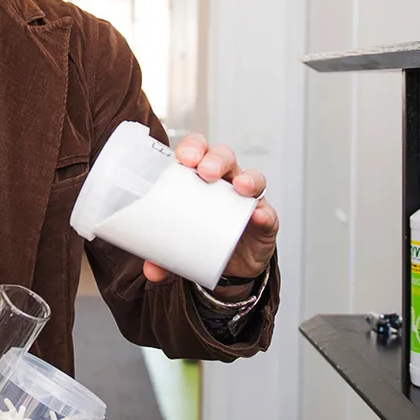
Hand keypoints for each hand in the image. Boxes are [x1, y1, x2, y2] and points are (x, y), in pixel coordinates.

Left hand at [144, 133, 278, 294]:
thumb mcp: (180, 246)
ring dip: (247, 179)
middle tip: (206, 172)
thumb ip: (163, 256)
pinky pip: (268, 212)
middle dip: (215, 159)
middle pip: (224, 157)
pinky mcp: (265, 220)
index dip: (193, 147)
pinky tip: (258, 216)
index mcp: (200, 178)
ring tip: (239, 187)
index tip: (184, 157)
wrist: (231, 267)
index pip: (198, 151)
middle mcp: (226, 182)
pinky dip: (264, 213)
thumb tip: (151, 271)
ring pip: (252, 178)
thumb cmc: (203, 239)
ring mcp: (247, 199)